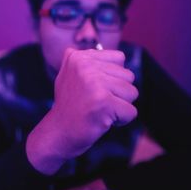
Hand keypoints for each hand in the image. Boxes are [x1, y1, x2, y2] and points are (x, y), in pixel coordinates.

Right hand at [26, 48, 137, 173]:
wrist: (58, 133)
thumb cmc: (70, 106)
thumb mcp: (71, 75)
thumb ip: (89, 61)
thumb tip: (119, 56)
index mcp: (79, 57)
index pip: (120, 58)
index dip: (113, 78)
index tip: (94, 90)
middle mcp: (85, 66)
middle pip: (128, 76)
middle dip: (118, 93)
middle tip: (96, 102)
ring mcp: (94, 83)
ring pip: (132, 92)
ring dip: (120, 106)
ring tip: (100, 110)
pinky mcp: (103, 102)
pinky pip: (131, 111)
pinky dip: (121, 121)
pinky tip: (103, 121)